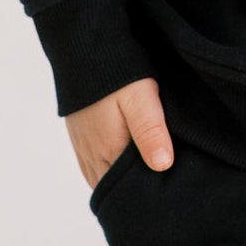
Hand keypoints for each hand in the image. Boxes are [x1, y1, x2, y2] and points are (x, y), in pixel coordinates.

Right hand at [67, 75, 175, 190]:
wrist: (85, 50)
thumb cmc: (116, 74)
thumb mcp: (140, 100)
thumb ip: (150, 131)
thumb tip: (162, 166)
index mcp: (109, 150)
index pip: (127, 189)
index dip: (145, 194)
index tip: (165, 195)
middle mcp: (92, 154)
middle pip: (112, 187)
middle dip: (131, 192)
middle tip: (159, 192)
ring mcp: (83, 146)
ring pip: (101, 178)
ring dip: (118, 183)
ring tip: (143, 183)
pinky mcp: (80, 136)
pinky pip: (92, 166)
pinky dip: (106, 172)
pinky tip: (121, 167)